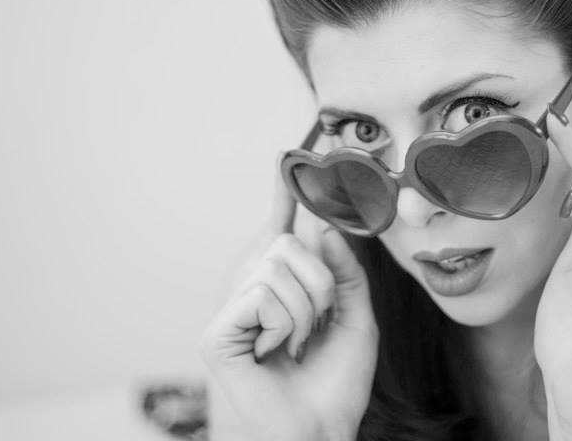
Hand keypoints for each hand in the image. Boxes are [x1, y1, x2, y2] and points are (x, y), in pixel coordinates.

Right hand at [199, 153, 378, 440]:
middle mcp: (251, 292)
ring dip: (306, 309)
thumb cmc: (335, 383)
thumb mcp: (355, 318)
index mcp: (283, 289)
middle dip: (320, 283)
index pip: (280, 233)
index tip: (286, 158)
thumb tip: (320, 224)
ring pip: (277, 265)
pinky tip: (276, 353)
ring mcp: (230, 311)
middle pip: (287, 243)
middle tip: (317, 326)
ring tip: (297, 345)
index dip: (282, 195)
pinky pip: (261, 294)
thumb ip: (344, 270)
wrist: (321, 432)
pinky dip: (284, 324)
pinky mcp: (216, 332)